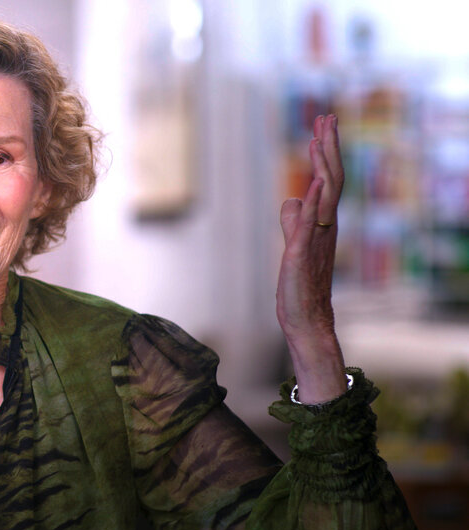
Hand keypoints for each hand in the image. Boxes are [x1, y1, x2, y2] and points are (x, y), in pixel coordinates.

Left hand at [276, 114, 346, 403]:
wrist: (306, 318)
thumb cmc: (299, 284)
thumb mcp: (293, 245)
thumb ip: (293, 221)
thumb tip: (291, 199)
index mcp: (322, 223)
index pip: (327, 180)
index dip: (323, 153)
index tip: (322, 125)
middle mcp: (325, 227)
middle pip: (331, 179)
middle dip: (327, 147)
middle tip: (327, 117)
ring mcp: (316, 239)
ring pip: (326, 195)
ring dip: (324, 164)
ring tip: (322, 136)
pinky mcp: (302, 254)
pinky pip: (312, 224)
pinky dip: (316, 201)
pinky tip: (316, 183)